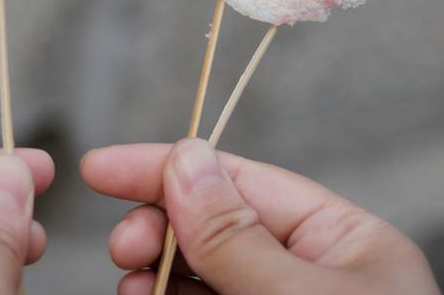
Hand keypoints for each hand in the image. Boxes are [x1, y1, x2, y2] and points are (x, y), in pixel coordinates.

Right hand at [82, 140, 439, 294]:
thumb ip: (236, 237)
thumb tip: (186, 161)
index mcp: (345, 244)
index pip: (246, 181)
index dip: (170, 167)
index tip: (99, 169)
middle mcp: (312, 278)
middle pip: (217, 226)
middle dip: (162, 229)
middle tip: (123, 250)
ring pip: (202, 277)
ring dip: (158, 275)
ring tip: (133, 287)